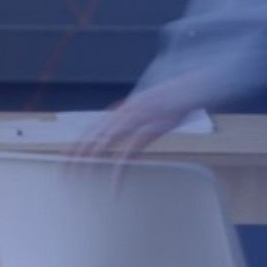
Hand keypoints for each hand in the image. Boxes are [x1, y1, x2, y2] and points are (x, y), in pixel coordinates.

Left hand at [72, 73, 214, 162]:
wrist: (203, 83)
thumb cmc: (184, 96)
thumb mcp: (159, 104)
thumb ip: (143, 116)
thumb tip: (134, 129)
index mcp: (129, 105)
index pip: (97, 124)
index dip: (80, 140)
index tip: (66, 154)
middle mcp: (129, 109)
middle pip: (96, 133)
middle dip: (79, 151)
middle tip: (64, 168)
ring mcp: (140, 117)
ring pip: (108, 140)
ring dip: (92, 158)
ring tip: (80, 175)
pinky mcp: (153, 127)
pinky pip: (131, 151)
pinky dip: (120, 169)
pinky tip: (114, 184)